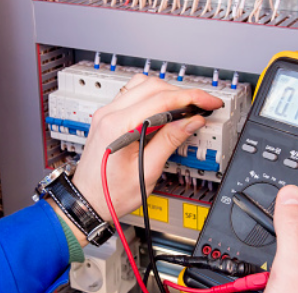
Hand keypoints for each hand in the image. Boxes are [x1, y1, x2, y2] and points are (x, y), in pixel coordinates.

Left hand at [72, 75, 222, 220]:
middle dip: (182, 93)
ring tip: (186, 108)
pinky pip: (133, 94)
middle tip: (202, 106)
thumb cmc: (111, 193)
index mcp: (118, 126)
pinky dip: (153, 97)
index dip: (190, 98)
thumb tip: (191, 121)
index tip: (209, 102)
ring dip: (167, 92)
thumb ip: (170, 141)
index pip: (161, 99)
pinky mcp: (108, 117)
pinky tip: (165, 110)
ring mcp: (106, 113)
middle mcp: (109, 114)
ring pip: (143, 85)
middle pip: (153, 86)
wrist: (87, 201)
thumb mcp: (147, 171)